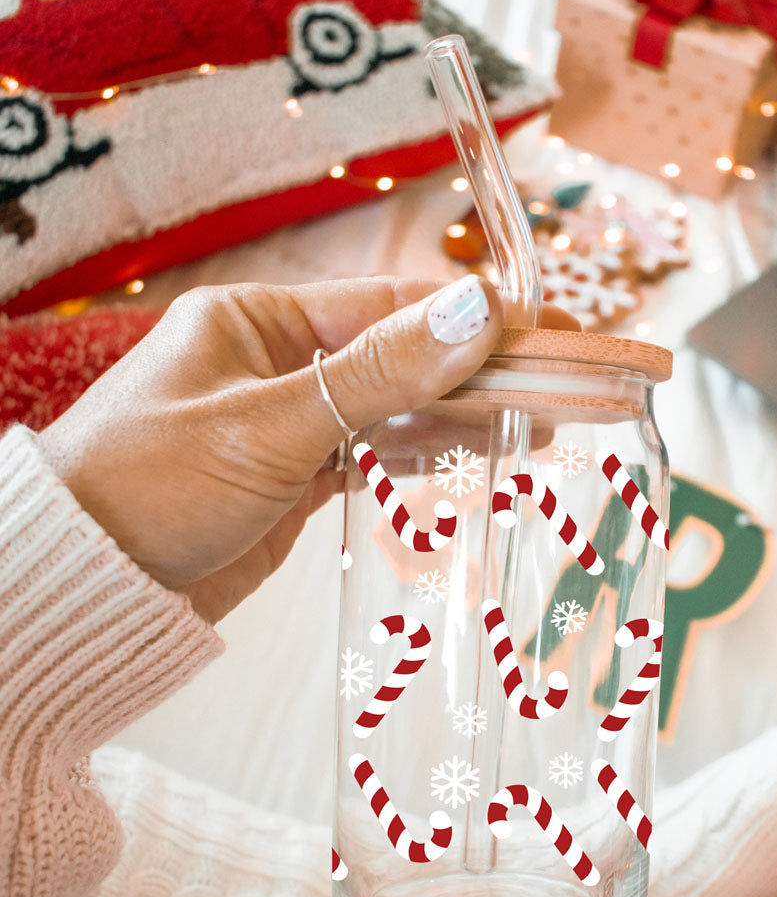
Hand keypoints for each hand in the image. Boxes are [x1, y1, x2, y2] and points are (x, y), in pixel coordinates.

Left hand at [38, 276, 575, 622]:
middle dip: (484, 373)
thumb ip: (376, 373)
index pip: (391, 308)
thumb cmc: (150, 487)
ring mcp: (292, 423)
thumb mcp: (269, 424)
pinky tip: (477, 459)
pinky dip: (424, 458)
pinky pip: (376, 456)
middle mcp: (279, 363)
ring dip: (463, 418)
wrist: (90, 587)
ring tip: (540, 428)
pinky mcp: (297, 480)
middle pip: (404, 358)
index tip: (549, 334)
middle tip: (567, 386)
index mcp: (259, 321)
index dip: (475, 321)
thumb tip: (475, 312)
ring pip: (397, 410)